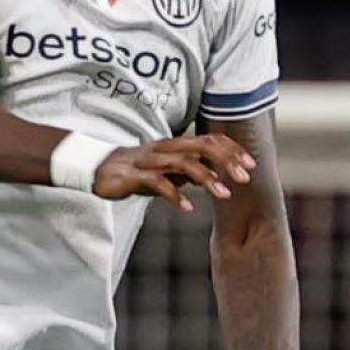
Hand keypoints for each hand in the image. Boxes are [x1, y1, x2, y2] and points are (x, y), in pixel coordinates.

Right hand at [95, 133, 254, 209]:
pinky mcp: (134, 175)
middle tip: (245, 178)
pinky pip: (158, 183)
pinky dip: (175, 196)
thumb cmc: (136, 170)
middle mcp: (166, 148)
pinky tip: (187, 209)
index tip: (251, 165)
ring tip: (224, 195)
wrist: (97, 169)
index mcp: (176, 145)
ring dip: (207, 178)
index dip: (232, 150)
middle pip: (202, 146)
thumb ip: (190, 172)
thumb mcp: (168, 171)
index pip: (211, 140)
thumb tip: (216, 175)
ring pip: (184, 163)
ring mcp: (150, 160)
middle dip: (227, 161)